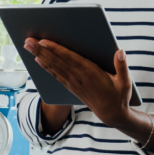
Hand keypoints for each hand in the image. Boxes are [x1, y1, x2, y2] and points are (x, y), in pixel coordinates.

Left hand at [26, 38, 153, 145]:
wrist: (112, 114)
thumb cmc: (119, 95)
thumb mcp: (125, 82)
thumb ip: (122, 66)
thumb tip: (120, 51)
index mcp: (91, 72)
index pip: (69, 58)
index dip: (55, 50)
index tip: (43, 41)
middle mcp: (78, 77)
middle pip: (57, 61)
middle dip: (41, 50)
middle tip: (27, 40)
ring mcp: (73, 83)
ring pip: (53, 67)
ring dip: (39, 56)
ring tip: (28, 46)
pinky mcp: (72, 87)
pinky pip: (56, 75)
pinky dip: (46, 67)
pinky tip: (38, 60)